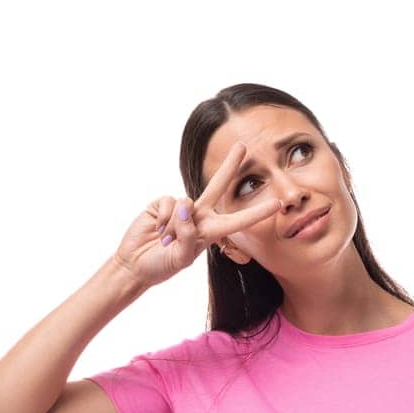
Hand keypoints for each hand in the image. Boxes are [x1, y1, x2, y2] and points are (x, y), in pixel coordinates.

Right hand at [112, 141, 283, 290]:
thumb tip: (186, 207)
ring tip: (166, 239)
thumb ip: (189, 236)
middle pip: (217, 186)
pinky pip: (168, 202)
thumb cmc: (161, 266)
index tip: (278, 205)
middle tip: (243, 146)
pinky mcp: (162, 204)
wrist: (135, 264)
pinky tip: (157, 229)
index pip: (237, 221)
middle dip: (230, 165)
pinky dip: (163, 218)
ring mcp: (181, 208)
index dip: (257, 213)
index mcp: (210, 232)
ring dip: (175, 226)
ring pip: (186, 203)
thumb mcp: (181, 259)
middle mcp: (199, 216)